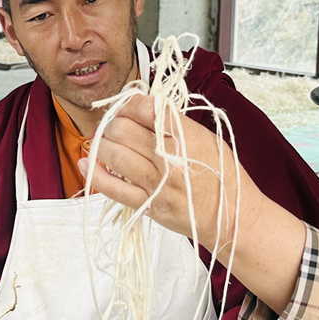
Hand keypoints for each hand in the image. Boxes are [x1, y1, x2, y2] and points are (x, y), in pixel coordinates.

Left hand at [85, 93, 309, 314]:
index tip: (126, 106)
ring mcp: (156, 181)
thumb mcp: (207, 139)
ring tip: (104, 142)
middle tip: (114, 126)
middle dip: (113, 123)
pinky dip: (95, 174)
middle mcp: (169, 156)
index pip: (146, 108)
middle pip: (123, 129)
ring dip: (102, 144)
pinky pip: (112, 188)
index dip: (129, 103)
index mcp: (187, 135)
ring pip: (113, 153)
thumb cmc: (222, 177)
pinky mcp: (147, 204)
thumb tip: (145, 108)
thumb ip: (176, 124)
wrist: (230, 216)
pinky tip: (87, 163)